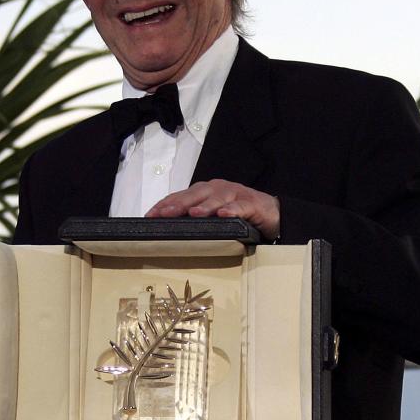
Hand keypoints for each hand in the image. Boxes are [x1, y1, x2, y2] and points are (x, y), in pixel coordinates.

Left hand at [145, 179, 279, 240]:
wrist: (270, 211)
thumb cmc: (237, 214)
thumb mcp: (212, 216)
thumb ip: (194, 219)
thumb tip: (167, 230)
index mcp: (204, 191)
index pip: (180, 196)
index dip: (165, 204)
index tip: (149, 216)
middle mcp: (217, 189)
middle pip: (195, 195)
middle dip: (178, 204)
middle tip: (164, 214)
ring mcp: (234, 194)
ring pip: (216, 198)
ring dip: (204, 206)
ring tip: (193, 214)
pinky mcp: (251, 203)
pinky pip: (241, 206)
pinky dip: (232, 210)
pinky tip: (224, 215)